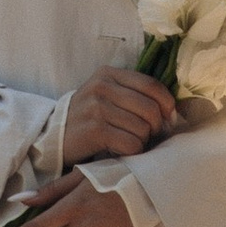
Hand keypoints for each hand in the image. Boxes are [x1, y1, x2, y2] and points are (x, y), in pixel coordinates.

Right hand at [61, 67, 177, 163]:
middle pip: (150, 108)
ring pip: (143, 128)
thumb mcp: (106, 96)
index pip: (151, 85)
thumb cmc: (87, 119)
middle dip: (156, 127)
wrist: (51, 138)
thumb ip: (134, 95)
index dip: (167, 104)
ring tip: (131, 143)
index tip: (168, 118)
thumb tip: (174, 111)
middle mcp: (102, 86)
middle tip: (150, 137)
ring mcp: (97, 107)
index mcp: (108, 74)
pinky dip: (132, 152)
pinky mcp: (95, 130)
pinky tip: (121, 152)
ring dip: (142, 142)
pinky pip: (131, 144)